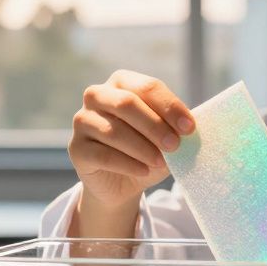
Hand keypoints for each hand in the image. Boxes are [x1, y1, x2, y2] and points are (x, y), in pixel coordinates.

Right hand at [69, 69, 195, 208]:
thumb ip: (174, 127)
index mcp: (122, 82)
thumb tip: (189, 128)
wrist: (122, 182)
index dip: (170, 107)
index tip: (190, 128)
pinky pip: (102, 155)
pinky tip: (144, 171)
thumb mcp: (165, 136)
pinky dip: (127, 164)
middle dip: (155, 126)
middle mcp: (97, 95)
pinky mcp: (76, 148)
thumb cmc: (146, 150)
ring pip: (113, 131)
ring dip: (142, 148)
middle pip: (126, 104)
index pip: (147, 87)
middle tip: (175, 145)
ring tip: (161, 161)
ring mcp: (82, 121)